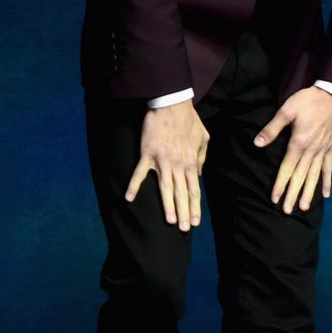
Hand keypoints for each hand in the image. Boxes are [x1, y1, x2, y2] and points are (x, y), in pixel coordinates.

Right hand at [125, 100, 209, 230]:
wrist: (172, 103)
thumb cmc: (189, 119)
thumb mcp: (203, 137)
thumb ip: (202, 156)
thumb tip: (199, 174)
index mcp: (191, 161)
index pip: (194, 188)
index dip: (195, 206)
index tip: (195, 221)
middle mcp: (178, 164)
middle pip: (182, 192)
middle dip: (184, 212)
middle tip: (184, 229)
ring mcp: (162, 160)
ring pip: (165, 187)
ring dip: (167, 205)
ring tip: (169, 221)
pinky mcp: (147, 153)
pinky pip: (140, 172)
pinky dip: (134, 185)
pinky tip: (128, 199)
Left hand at [253, 86, 331, 213]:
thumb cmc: (308, 100)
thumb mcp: (287, 110)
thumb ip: (272, 128)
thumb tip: (257, 144)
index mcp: (299, 143)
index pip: (287, 168)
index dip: (280, 184)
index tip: (275, 199)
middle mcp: (312, 150)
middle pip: (300, 176)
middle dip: (293, 194)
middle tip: (287, 211)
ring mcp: (323, 150)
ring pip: (314, 175)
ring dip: (308, 192)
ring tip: (303, 207)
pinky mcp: (331, 147)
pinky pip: (329, 167)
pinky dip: (327, 181)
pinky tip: (326, 194)